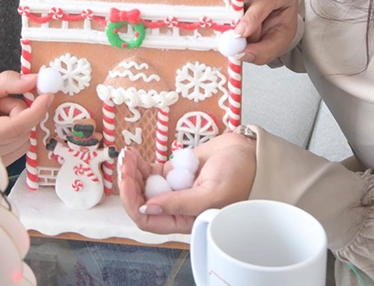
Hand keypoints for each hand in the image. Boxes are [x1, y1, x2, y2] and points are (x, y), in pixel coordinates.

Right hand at [0, 71, 52, 163]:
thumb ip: (6, 83)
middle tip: (1, 102)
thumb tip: (32, 80)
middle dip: (19, 111)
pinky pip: (21, 146)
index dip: (35, 110)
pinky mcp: (2, 164)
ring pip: (26, 139)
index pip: (17, 126)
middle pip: (24, 130)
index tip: (47, 95)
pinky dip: (17, 132)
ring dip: (18, 122)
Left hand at [118, 133, 256, 234]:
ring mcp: (173, 188)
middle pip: (141, 201)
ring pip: (141, 185)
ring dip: (130, 171)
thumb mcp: (212, 193)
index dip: (134, 203)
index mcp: (185, 220)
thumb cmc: (240, 176)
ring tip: (127, 156)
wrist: (249, 152)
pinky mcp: (173, 172)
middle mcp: (175, 207)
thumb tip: (150, 207)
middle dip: (128, 184)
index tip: (127, 182)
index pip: (149, 220)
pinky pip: (149, 171)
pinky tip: (133, 155)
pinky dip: (138, 163)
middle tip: (124, 164)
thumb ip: (181, 203)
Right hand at [235, 0, 299, 63]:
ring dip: (233, 20)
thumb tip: (240, 53)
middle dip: (241, 24)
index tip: (241, 33)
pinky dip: (226, 14)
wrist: (275, 15)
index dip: (252, 16)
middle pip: (246, 1)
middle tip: (240, 42)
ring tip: (244, 30)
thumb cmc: (279, 24)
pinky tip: (233, 21)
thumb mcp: (279, 42)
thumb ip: (263, 51)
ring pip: (232, 0)